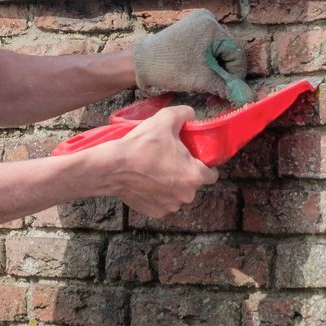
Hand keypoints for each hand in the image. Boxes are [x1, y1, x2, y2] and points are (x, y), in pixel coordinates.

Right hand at [96, 106, 217, 216]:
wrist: (112, 167)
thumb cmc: (141, 146)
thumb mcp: (165, 119)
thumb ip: (184, 113)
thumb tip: (190, 113)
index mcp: (194, 175)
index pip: (212, 175)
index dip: (205, 165)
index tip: (195, 158)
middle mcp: (186, 195)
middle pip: (193, 183)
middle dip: (184, 173)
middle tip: (169, 159)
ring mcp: (170, 206)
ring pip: (177, 194)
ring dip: (171, 185)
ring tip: (155, 170)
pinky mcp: (155, 212)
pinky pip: (162, 202)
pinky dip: (157, 194)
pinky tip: (146, 182)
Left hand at [132, 10, 251, 103]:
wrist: (141, 63)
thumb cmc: (170, 68)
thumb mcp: (202, 79)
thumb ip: (228, 88)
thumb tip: (249, 98)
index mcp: (212, 26)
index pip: (236, 54)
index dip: (235, 76)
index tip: (227, 91)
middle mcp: (208, 19)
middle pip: (228, 51)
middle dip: (224, 73)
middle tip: (217, 92)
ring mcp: (199, 22)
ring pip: (219, 51)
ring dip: (217, 69)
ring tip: (209, 85)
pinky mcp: (192, 28)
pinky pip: (209, 47)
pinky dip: (208, 61)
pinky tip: (202, 74)